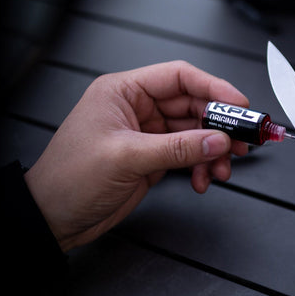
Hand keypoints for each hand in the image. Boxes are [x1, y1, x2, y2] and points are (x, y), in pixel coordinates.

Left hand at [24, 61, 248, 251]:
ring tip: (222, 169)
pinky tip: (202, 181)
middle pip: (193, 106)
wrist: (52, 218)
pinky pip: (188, 155)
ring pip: (195, 133)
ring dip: (213, 151)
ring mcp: (148, 134)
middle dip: (219, 126)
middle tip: (241, 143)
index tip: (239, 105)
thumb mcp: (126, 158)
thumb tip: (218, 140)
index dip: (213, 87)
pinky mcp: (153, 157)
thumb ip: (178, 148)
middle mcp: (139, 108)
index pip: (179, 77)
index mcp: (124, 92)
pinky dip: (201, 167)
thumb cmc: (70, 178)